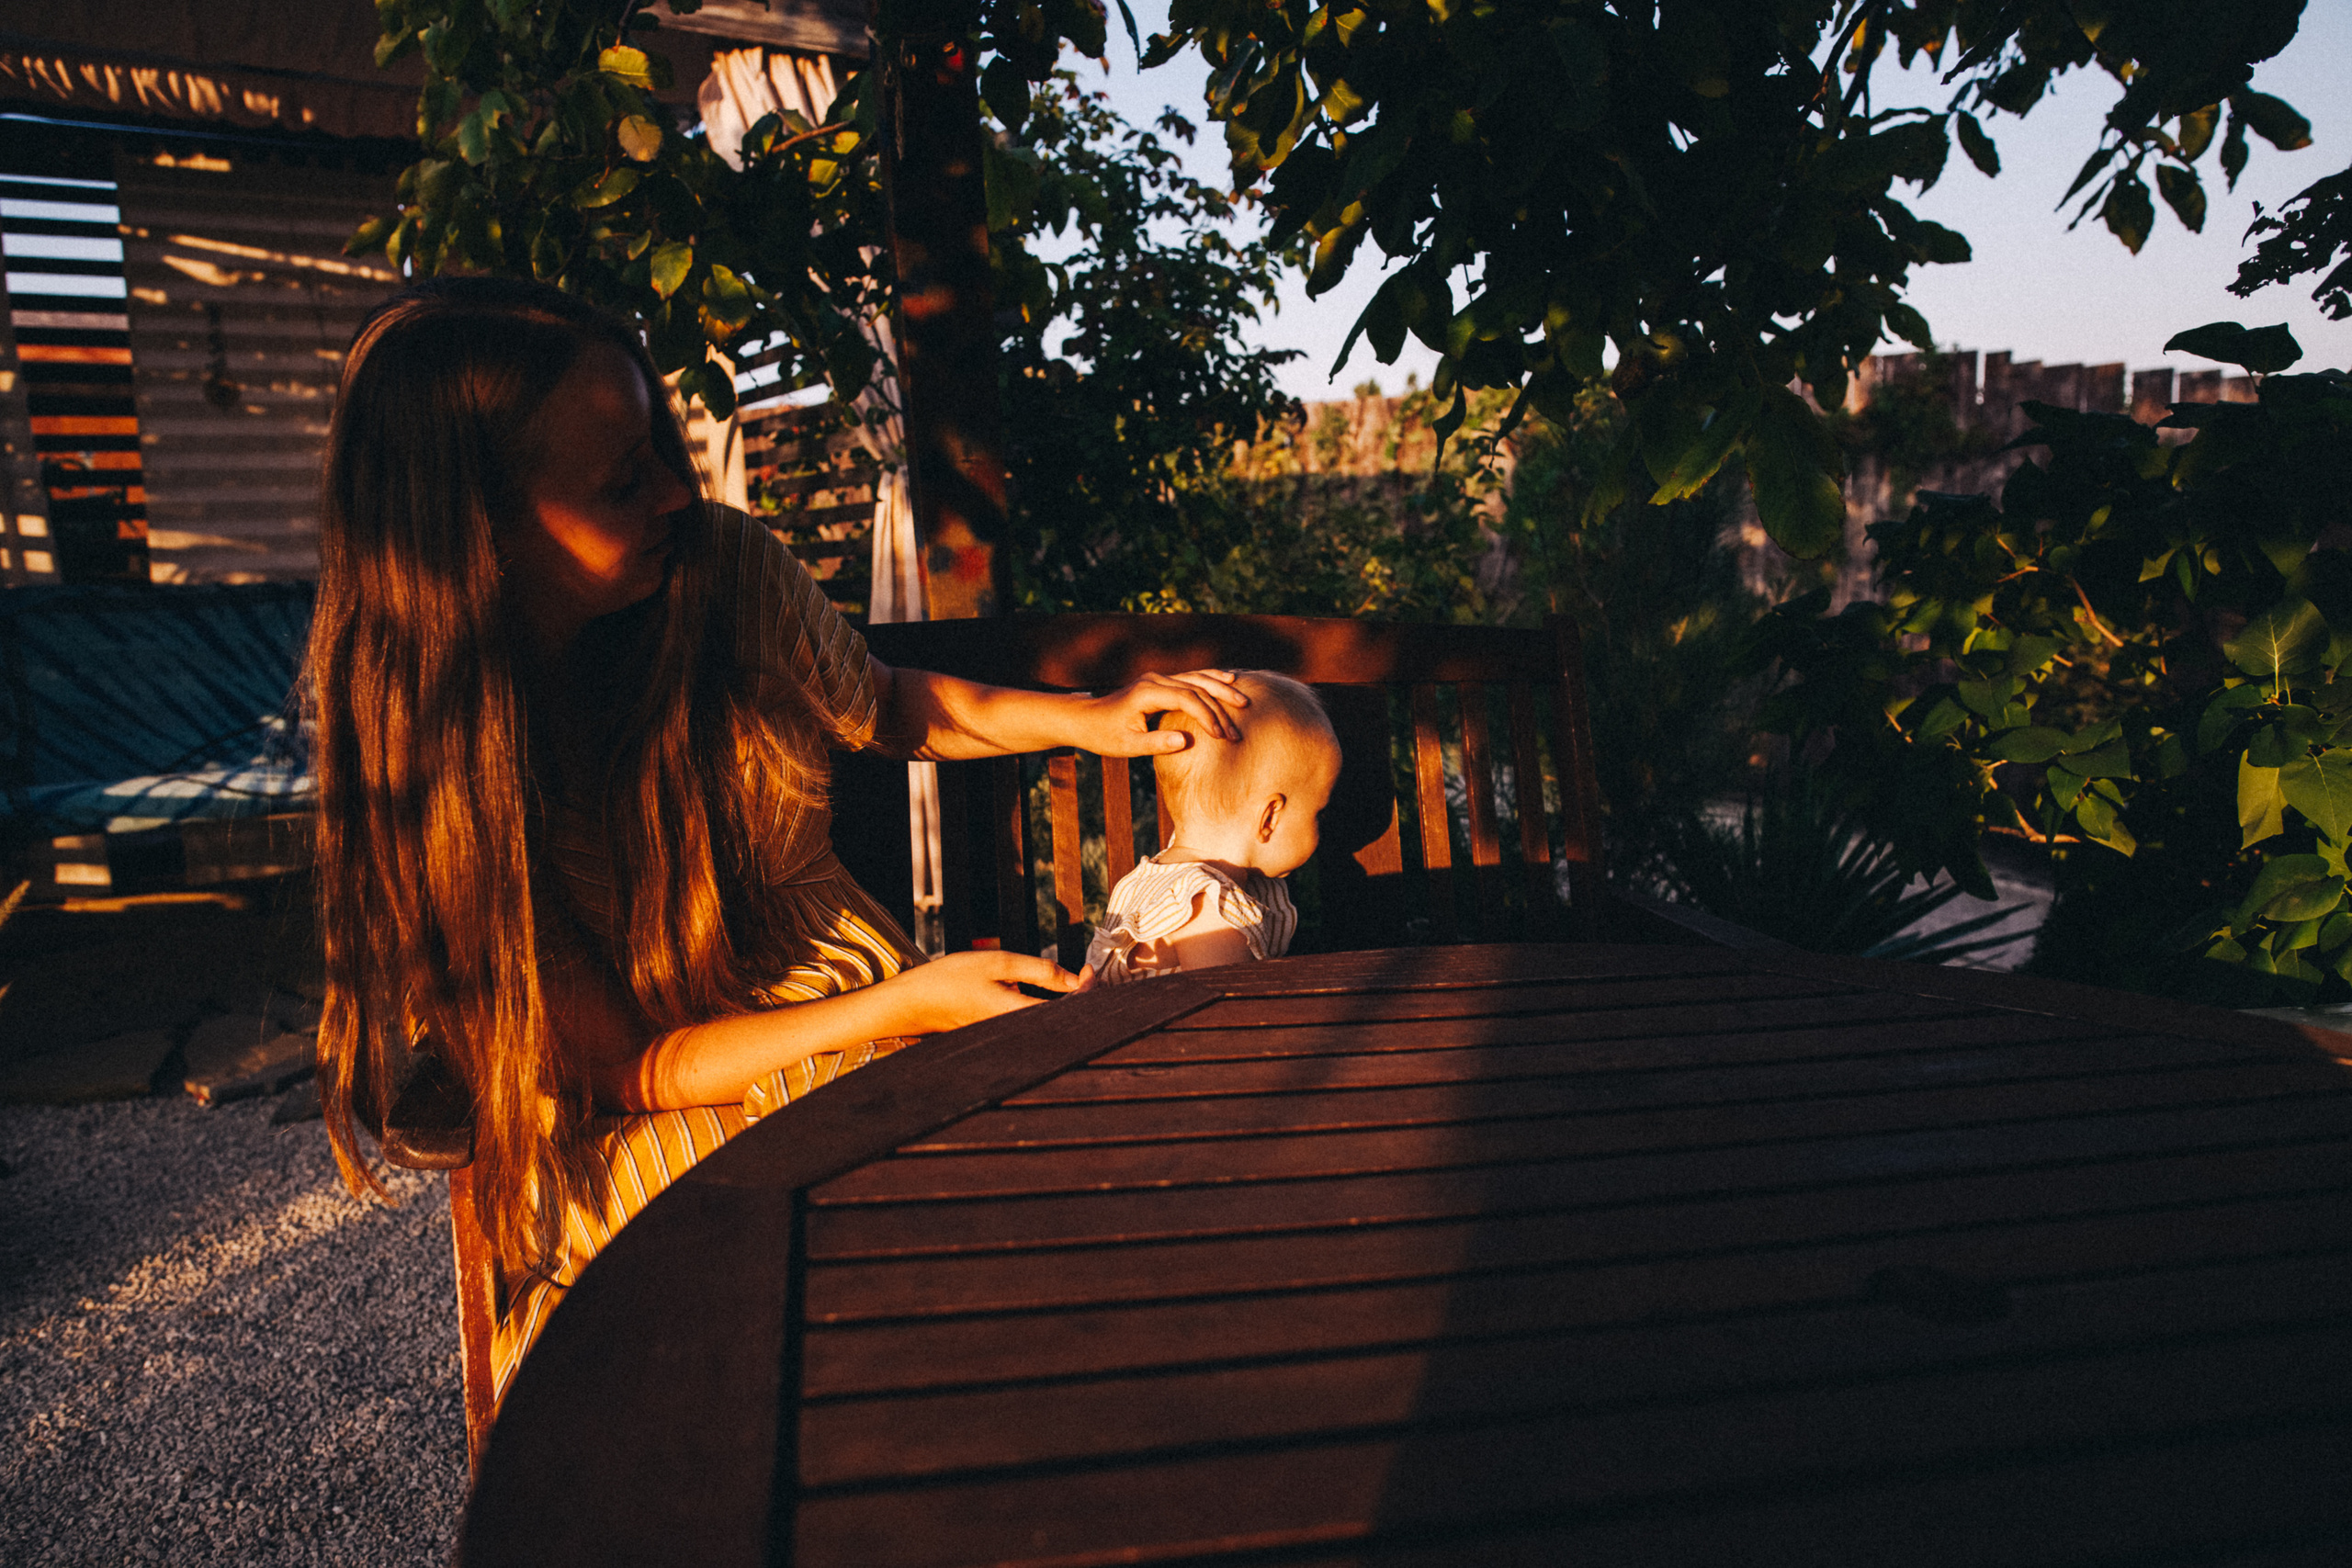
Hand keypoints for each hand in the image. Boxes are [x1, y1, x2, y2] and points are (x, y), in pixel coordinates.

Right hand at [871, 949, 1080, 1033]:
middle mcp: (1015, 1032)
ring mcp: (1007, 1036)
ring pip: (1047, 1023)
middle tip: (1088, 975)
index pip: (1068, 1011)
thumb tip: (1074, 980)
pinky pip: (1033, 1023)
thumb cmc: (953, 978)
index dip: (1087, 992)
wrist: (915, 1001)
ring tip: (1075, 982)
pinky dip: (1047, 1008)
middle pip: (1062, 1022)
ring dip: (1065, 1004)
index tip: (1088, 969)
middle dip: (1082, 1000)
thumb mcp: (997, 964)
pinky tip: (1048, 993)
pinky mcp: (1001, 1034)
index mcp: (1016, 1014)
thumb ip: (1038, 972)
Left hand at [1081, 669, 1250, 755]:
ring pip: (1197, 678)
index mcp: (1147, 692)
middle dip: (1220, 706)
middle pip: (1196, 686)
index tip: (1220, 735)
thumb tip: (1185, 741)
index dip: (1206, 716)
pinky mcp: (1161, 683)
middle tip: (1238, 728)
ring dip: (1221, 689)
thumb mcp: (1127, 746)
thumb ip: (1156, 743)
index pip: (1186, 698)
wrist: (1085, 718)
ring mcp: (1158, 678)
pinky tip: (1229, 679)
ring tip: (1244, 700)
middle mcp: (1155, 680)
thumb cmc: (1104, 734)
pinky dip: (1211, 680)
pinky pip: (1191, 678)